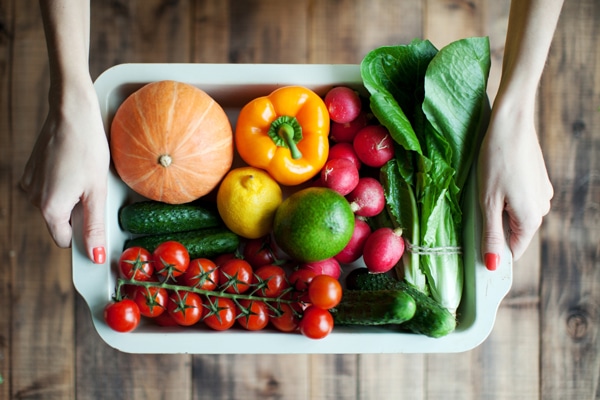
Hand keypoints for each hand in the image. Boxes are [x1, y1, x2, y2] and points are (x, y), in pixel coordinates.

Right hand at [20, 80, 109, 262]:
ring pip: (54, 204)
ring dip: (70, 197)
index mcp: (49, 208)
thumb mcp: (97, 191)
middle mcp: (33, 198)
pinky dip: (62, 184)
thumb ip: (94, 226)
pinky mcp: (31, 170)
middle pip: (59, 221)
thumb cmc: (87, 148)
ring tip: (84, 174)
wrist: (71, 112)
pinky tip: (73, 166)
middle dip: (77, 213)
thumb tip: (96, 255)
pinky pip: (48, 188)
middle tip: (93, 189)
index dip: (83, 235)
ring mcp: (29, 183)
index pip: (64, 240)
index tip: (96, 220)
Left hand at [478, 101, 552, 269]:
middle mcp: (542, 208)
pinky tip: (494, 180)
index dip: (493, 251)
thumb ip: (491, 234)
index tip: (474, 245)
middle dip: (493, 226)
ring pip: (515, 213)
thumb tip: (493, 264)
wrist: (511, 123)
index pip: (513, 250)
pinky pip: (519, 197)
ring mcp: (542, 193)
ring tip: (484, 190)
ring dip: (498, 209)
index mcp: (531, 219)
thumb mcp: (487, 202)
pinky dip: (505, 195)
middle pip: (513, 231)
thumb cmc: (496, 161)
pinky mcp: (537, 179)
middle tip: (474, 209)